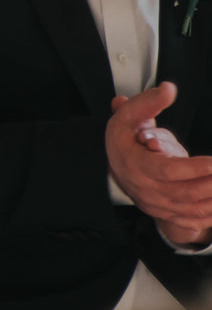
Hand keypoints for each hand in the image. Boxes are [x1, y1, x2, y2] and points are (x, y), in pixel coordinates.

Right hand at [107, 85, 211, 243]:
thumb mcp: (128, 116)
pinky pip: (193, 220)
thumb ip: (148, 102)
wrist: (115, 167)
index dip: (194, 168)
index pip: (168, 170)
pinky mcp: (166, 213)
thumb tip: (169, 89)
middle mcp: (146, 189)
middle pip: (186, 192)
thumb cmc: (124, 138)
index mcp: (135, 164)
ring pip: (193, 208)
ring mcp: (156, 204)